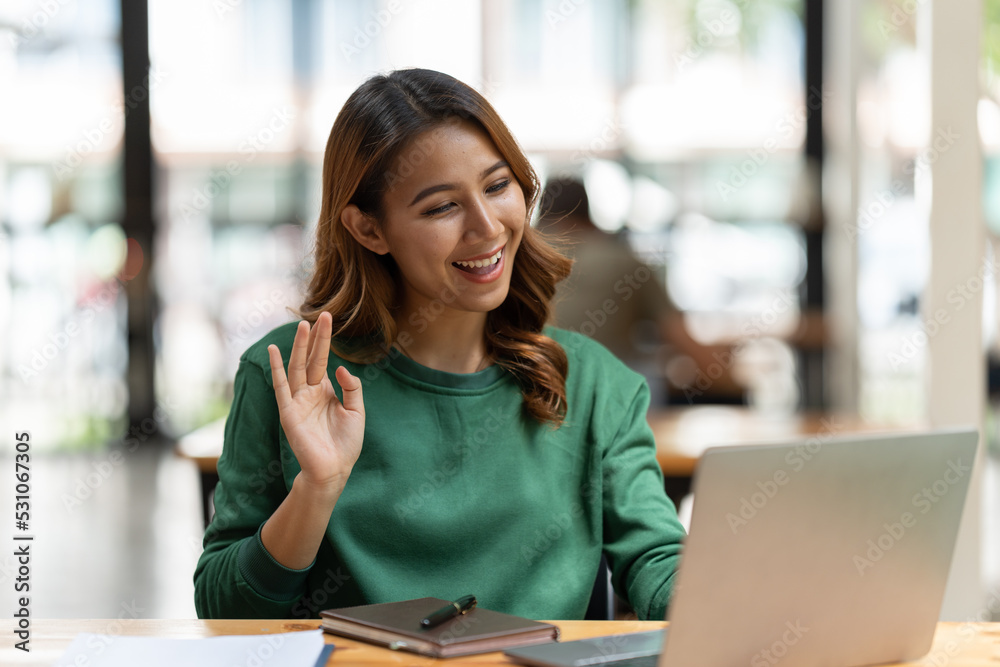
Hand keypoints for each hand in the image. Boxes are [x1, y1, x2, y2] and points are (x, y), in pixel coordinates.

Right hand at [267, 312, 364, 497]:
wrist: (334, 469)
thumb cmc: (346, 443)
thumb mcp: (356, 411)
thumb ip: (351, 387)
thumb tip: (339, 366)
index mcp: (325, 391)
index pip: (323, 360)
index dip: (326, 341)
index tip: (328, 319)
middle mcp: (309, 392)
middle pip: (310, 359)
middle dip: (316, 338)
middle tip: (322, 314)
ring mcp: (297, 401)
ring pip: (297, 367)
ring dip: (299, 347)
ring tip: (303, 325)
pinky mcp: (288, 412)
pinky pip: (281, 386)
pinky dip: (277, 369)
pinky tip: (275, 351)